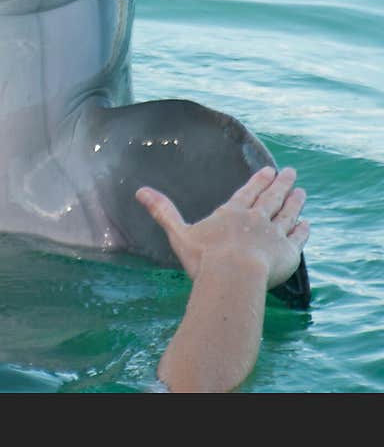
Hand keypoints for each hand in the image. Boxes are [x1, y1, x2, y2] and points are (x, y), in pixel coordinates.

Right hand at [135, 166, 309, 288]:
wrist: (235, 276)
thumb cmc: (204, 257)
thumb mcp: (178, 233)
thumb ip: (163, 211)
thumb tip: (139, 191)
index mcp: (232, 212)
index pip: (248, 192)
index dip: (258, 181)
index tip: (269, 170)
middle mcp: (256, 219)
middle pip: (271, 198)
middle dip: (281, 184)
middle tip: (291, 172)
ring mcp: (274, 235)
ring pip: (288, 214)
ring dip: (295, 202)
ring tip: (302, 192)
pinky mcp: (288, 253)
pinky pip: (298, 238)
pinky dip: (303, 230)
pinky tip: (307, 224)